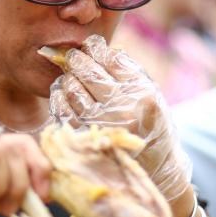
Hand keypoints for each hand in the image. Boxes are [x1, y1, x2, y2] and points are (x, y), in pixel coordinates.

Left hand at [48, 35, 191, 200]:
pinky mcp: (86, 140)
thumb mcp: (152, 96)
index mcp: (142, 94)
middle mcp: (122, 109)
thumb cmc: (152, 127)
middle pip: (89, 72)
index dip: (96, 48)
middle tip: (73, 57)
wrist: (155, 170)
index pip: (112, 59)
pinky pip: (63, 112)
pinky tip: (63, 95)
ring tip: (69, 78)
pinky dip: (60, 99)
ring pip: (73, 89)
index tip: (90, 46)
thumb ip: (131, 72)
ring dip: (67, 79)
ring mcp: (102, 126)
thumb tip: (102, 49)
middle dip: (77, 60)